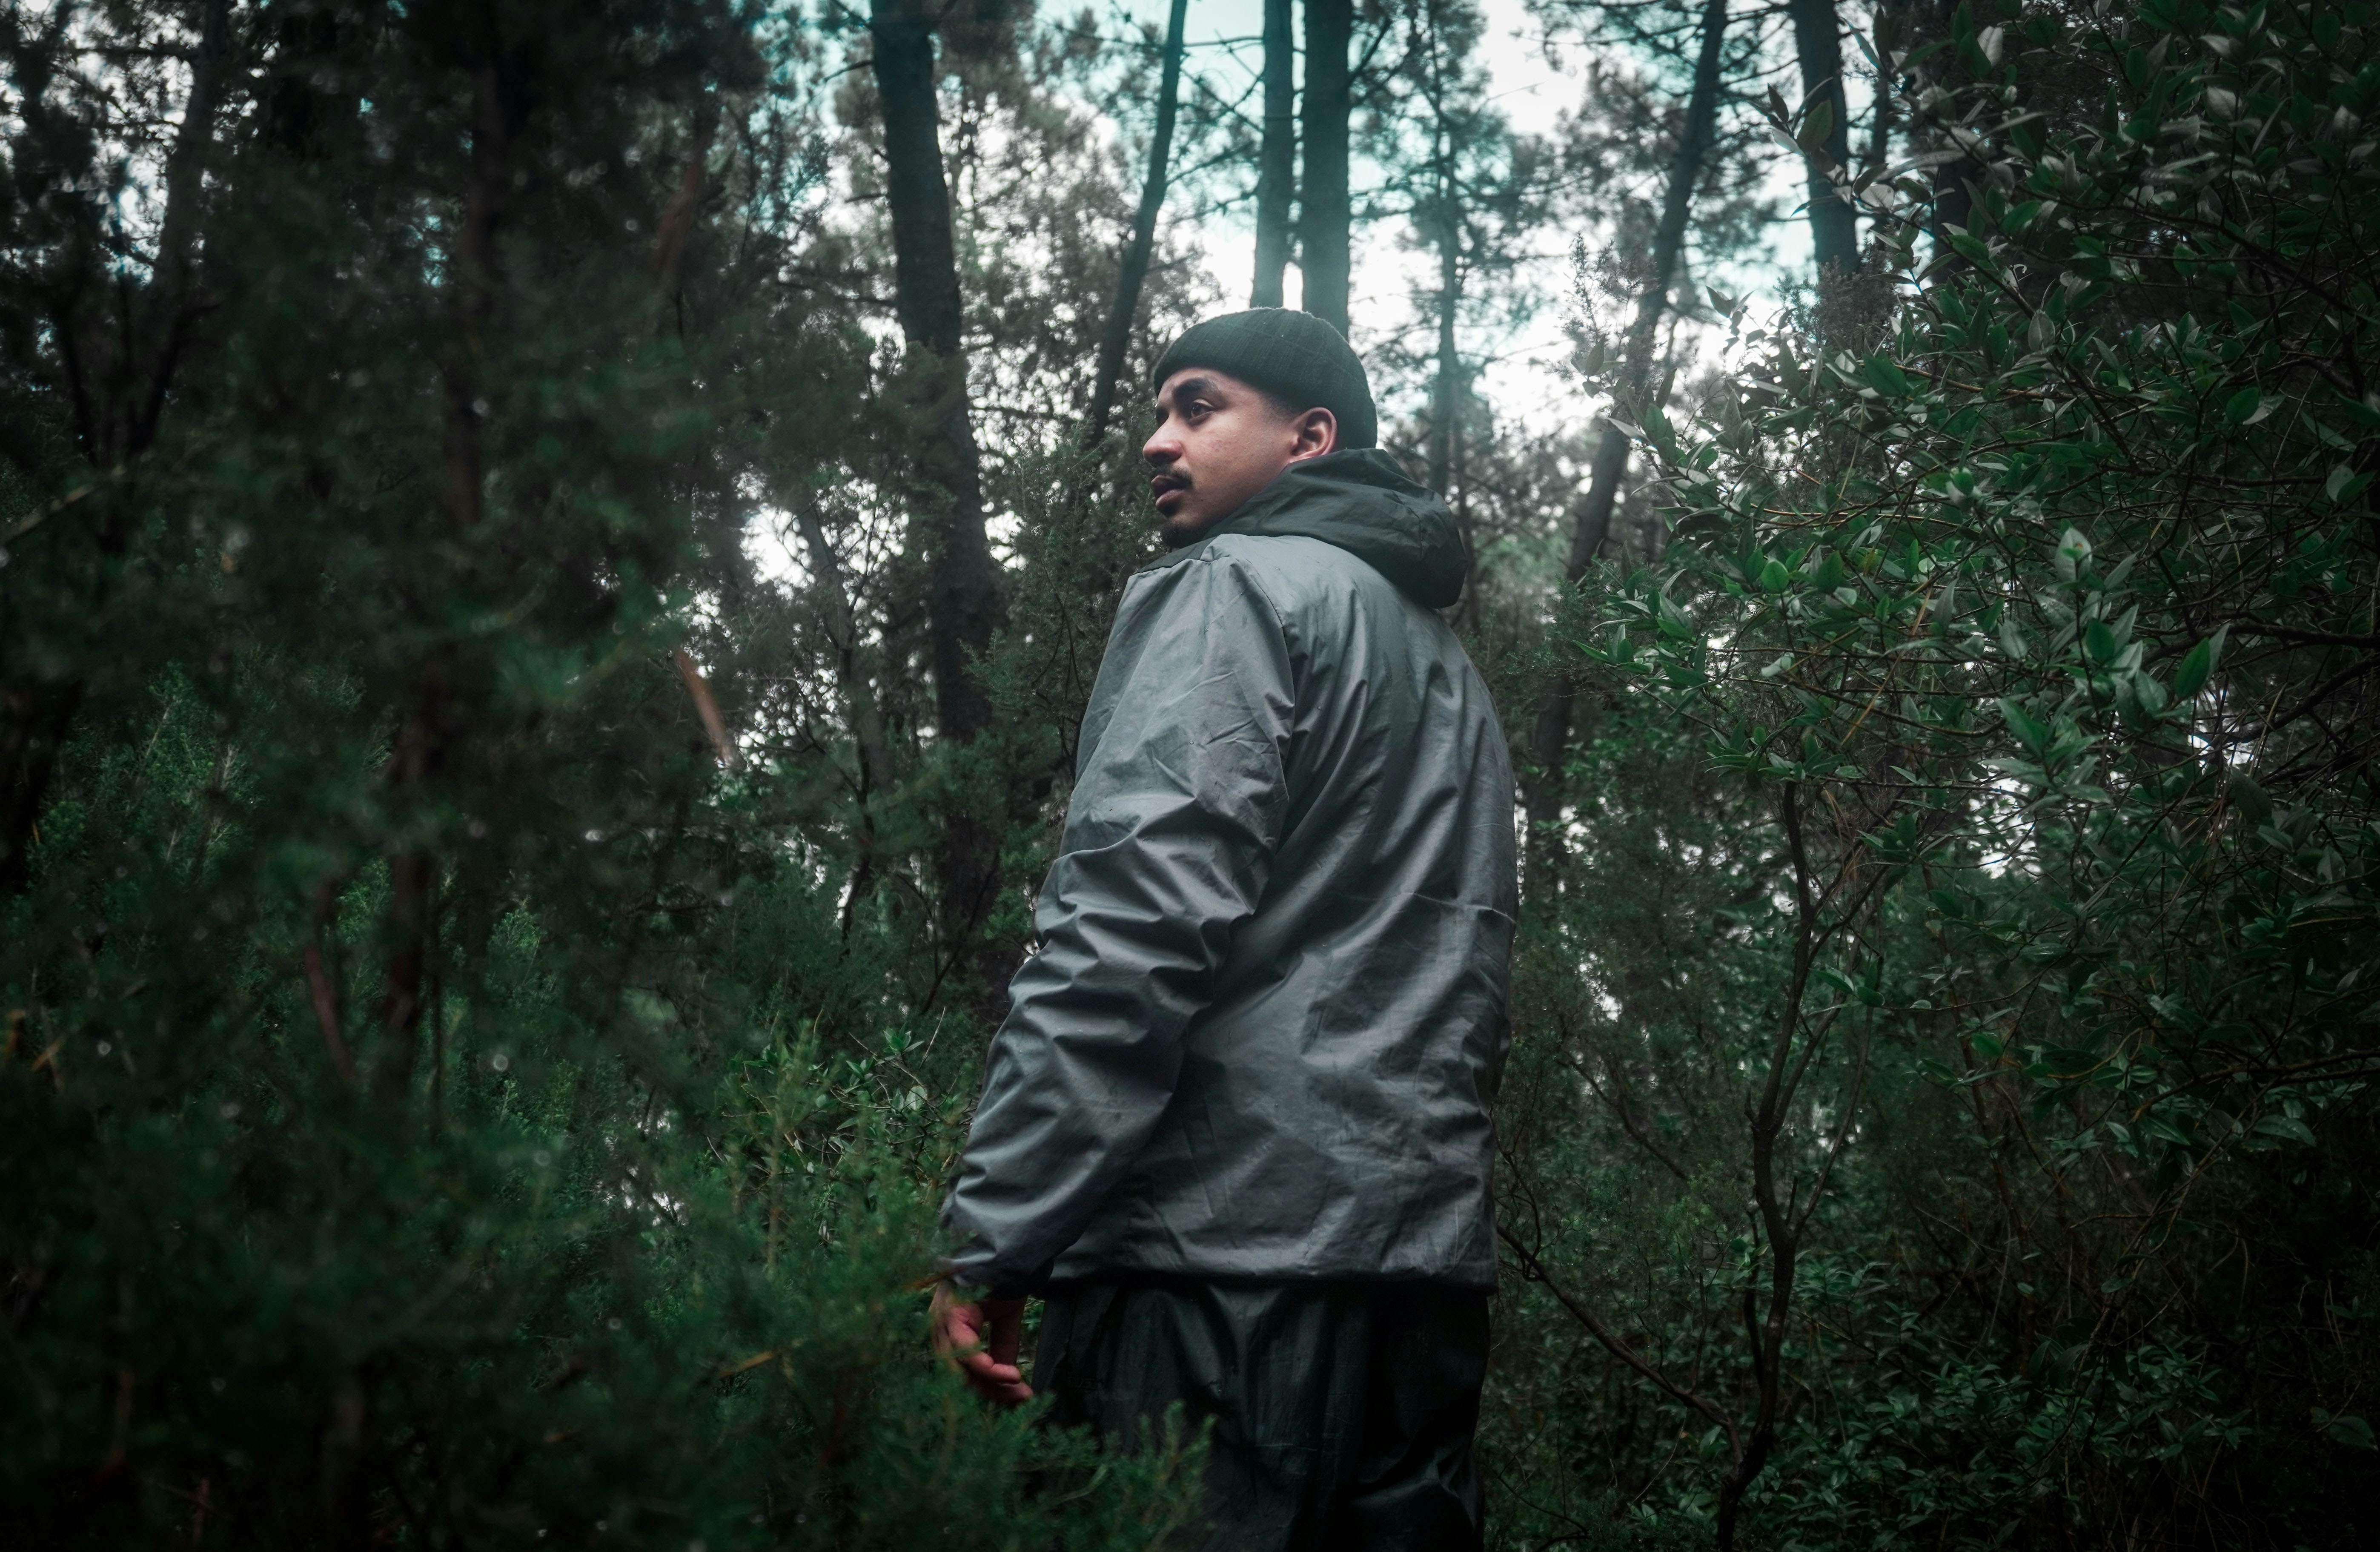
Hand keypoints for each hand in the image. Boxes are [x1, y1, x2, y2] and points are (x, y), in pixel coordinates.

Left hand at [930, 1281, 1032, 1404]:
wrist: (1007, 1243)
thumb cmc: (1003, 1273)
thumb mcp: (1004, 1317)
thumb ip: (1002, 1347)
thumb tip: (1008, 1381)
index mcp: (946, 1325)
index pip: (960, 1370)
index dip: (989, 1388)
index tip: (1018, 1398)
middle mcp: (937, 1325)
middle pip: (958, 1376)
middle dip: (991, 1392)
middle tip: (1021, 1399)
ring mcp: (940, 1320)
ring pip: (960, 1370)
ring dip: (992, 1385)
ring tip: (1020, 1391)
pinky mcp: (950, 1314)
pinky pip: (967, 1353)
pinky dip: (988, 1369)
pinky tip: (1011, 1376)